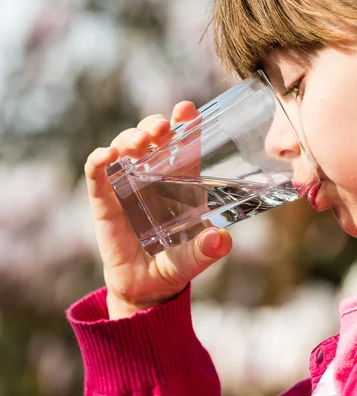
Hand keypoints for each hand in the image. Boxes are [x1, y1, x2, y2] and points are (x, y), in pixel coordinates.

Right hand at [84, 101, 232, 318]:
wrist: (144, 286)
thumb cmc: (174, 265)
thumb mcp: (193, 258)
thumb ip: (206, 250)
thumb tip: (221, 240)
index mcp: (180, 180)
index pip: (183, 143)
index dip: (184, 122)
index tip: (187, 109)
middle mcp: (153, 175)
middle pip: (152, 136)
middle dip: (155, 124)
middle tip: (162, 127)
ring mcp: (126, 182)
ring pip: (125, 145)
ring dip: (131, 137)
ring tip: (141, 142)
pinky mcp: (103, 197)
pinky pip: (97, 171)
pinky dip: (99, 159)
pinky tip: (107, 155)